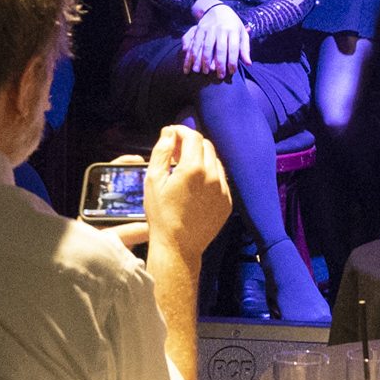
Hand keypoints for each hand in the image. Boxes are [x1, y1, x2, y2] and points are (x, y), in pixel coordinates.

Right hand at [143, 125, 232, 263]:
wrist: (178, 247)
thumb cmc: (161, 216)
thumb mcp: (153, 181)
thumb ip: (161, 152)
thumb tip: (168, 133)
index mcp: (193, 168)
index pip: (192, 136)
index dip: (181, 131)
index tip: (171, 134)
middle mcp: (213, 176)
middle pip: (206, 146)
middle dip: (190, 143)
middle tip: (174, 151)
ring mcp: (223, 190)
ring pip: (214, 162)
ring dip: (201, 159)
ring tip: (184, 168)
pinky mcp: (227, 202)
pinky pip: (220, 180)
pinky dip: (209, 176)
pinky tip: (195, 186)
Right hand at [183, 0, 251, 78]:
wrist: (217, 9)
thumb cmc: (232, 24)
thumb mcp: (241, 33)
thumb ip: (245, 49)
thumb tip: (249, 63)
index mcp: (233, 30)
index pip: (234, 48)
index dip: (233, 61)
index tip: (232, 72)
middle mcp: (221, 29)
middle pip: (220, 49)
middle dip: (219, 64)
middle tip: (220, 76)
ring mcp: (209, 29)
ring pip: (205, 47)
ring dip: (204, 61)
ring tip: (204, 72)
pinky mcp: (199, 29)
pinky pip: (195, 44)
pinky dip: (192, 55)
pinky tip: (192, 65)